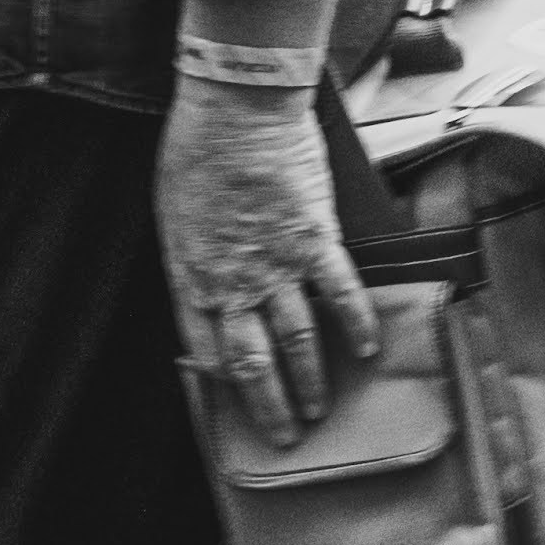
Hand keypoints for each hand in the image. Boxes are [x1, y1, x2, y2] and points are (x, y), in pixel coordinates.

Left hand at [156, 82, 381, 447]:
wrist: (236, 106)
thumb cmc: (198, 150)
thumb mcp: (178, 213)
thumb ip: (197, 256)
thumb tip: (212, 280)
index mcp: (192, 278)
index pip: (206, 351)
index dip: (225, 384)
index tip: (237, 403)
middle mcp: (233, 284)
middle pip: (253, 363)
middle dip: (269, 407)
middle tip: (286, 437)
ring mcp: (276, 265)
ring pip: (297, 341)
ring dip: (311, 381)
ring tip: (322, 408)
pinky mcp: (315, 239)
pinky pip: (340, 293)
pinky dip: (355, 324)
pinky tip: (367, 348)